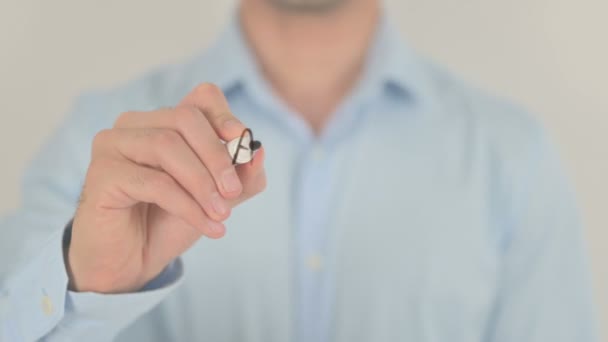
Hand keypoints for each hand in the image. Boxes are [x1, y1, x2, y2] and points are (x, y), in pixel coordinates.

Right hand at [67, 84, 266, 292]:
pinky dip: (187, 205)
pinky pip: (154, 182)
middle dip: (217, 156)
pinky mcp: (102, 173)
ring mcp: (113, 144)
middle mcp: (134, 124)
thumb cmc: (170, 221)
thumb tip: (259, 152)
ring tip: (221, 214)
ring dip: (202, 184)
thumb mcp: (217, 197)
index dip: (226, 117)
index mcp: (163, 120)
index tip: (244, 147)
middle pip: (185, 118)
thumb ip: (241, 177)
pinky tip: (207, 226)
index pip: (200, 97)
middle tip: (233, 192)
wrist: (132, 262)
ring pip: (167, 146)